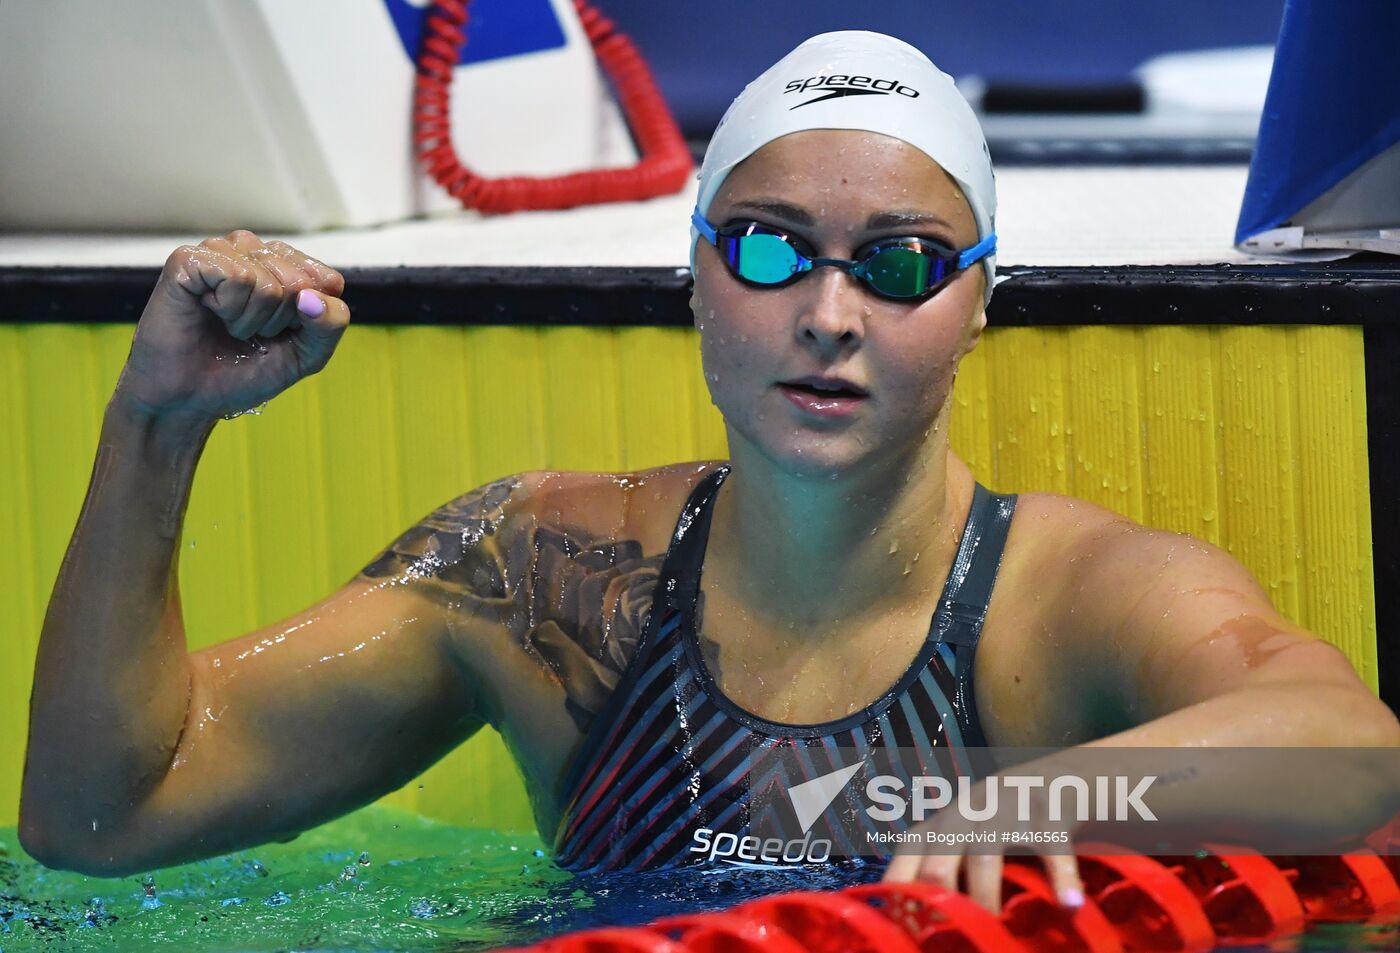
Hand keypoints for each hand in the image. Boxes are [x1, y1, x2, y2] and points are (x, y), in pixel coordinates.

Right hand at [116, 230, 348, 421]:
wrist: (190, 397)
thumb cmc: (245, 371)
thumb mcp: (306, 355)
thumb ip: (329, 325)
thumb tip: (313, 296)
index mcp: (285, 266)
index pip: (328, 281)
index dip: (310, 320)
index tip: (281, 334)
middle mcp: (254, 251)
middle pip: (300, 282)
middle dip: (278, 322)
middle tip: (248, 333)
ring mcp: (221, 251)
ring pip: (270, 282)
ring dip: (252, 319)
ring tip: (228, 324)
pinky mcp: (191, 258)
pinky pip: (239, 276)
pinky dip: (229, 308)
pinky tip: (209, 311)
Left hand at [881, 777, 1084, 914]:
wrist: (1059, 778)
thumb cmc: (1004, 822)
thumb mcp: (970, 839)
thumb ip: (948, 870)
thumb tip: (924, 920)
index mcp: (944, 821)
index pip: (910, 848)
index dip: (901, 881)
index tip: (901, 917)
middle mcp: (968, 810)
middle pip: (940, 852)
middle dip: (939, 893)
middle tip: (948, 930)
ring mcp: (1006, 808)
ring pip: (984, 852)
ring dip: (985, 894)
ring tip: (994, 933)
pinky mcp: (1048, 812)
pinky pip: (1050, 845)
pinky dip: (1061, 876)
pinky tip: (1070, 905)